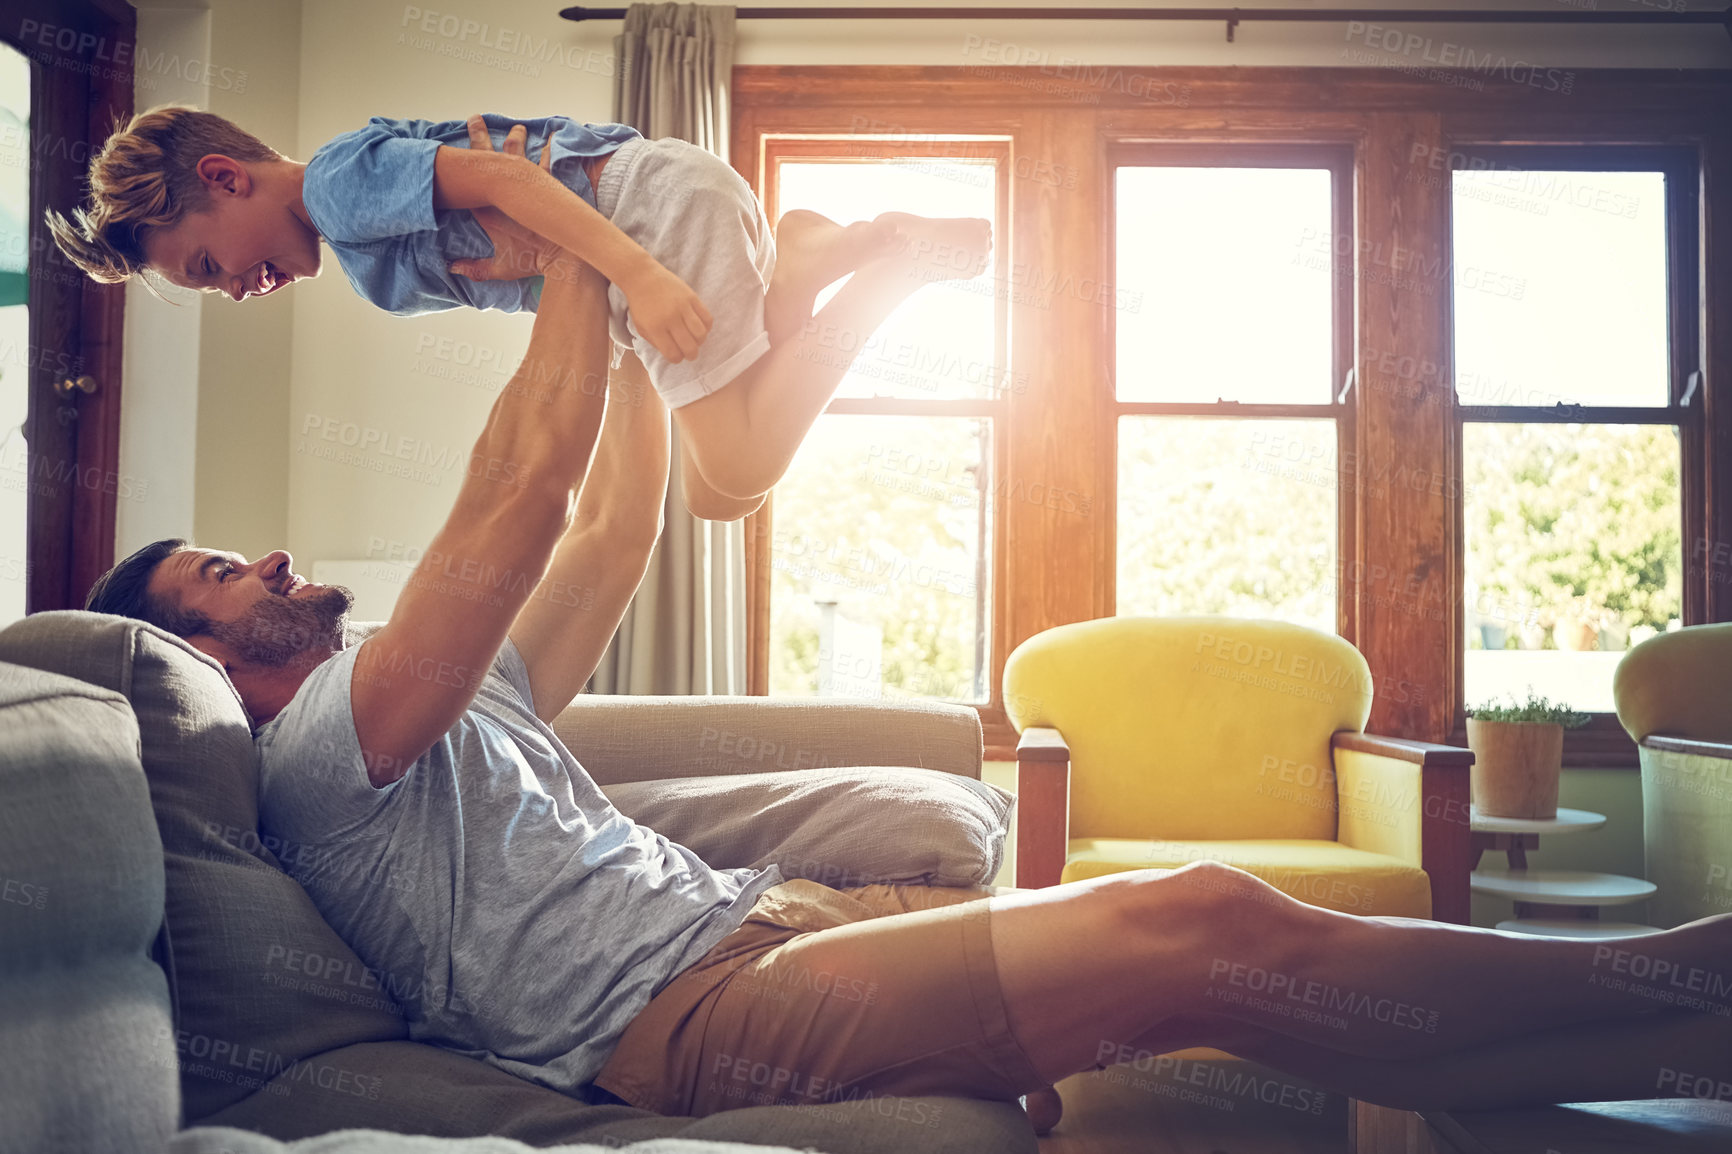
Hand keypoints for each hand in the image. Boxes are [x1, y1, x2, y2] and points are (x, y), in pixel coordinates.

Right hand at [447, 117, 572, 281]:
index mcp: (488, 209)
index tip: (451, 150)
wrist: (563, 260)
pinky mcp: (549, 186)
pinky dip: (551, 150)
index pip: (467, 182)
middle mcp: (505, 192)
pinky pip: (549, 162)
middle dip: (480, 138)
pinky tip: (554, 137)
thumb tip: (451, 268)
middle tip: (475, 119)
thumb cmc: (532, 264)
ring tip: (516, 128)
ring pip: (517, 155)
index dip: (459, 164)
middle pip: (487, 160)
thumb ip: (475, 268)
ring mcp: (528, 185)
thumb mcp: (499, 269)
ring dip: (515, 140)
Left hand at [619, 261, 713, 363]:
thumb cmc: (640, 303)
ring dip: (700, 342)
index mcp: (655, 328)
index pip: (673, 353)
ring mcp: (682, 307)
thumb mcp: (641, 326)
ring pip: (701, 334)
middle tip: (690, 354)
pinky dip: (706, 327)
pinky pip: (707, 318)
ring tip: (695, 340)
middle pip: (689, 347)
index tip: (676, 356)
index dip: (677, 359)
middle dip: (691, 355)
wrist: (641, 276)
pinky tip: (700, 327)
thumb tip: (674, 353)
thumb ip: (656, 342)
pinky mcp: (692, 297)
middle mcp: (670, 318)